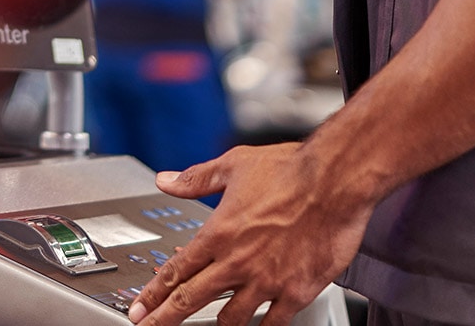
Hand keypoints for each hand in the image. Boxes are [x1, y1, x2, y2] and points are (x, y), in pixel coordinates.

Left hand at [130, 144, 370, 325]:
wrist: (335, 180)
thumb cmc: (290, 169)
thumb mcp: (233, 165)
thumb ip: (197, 179)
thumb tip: (166, 180)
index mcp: (218, 233)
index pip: (176, 272)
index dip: (153, 294)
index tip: (139, 309)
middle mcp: (238, 261)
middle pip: (191, 300)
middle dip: (165, 319)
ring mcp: (267, 281)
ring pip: (232, 318)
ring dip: (217, 325)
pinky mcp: (297, 291)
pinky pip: (274, 322)